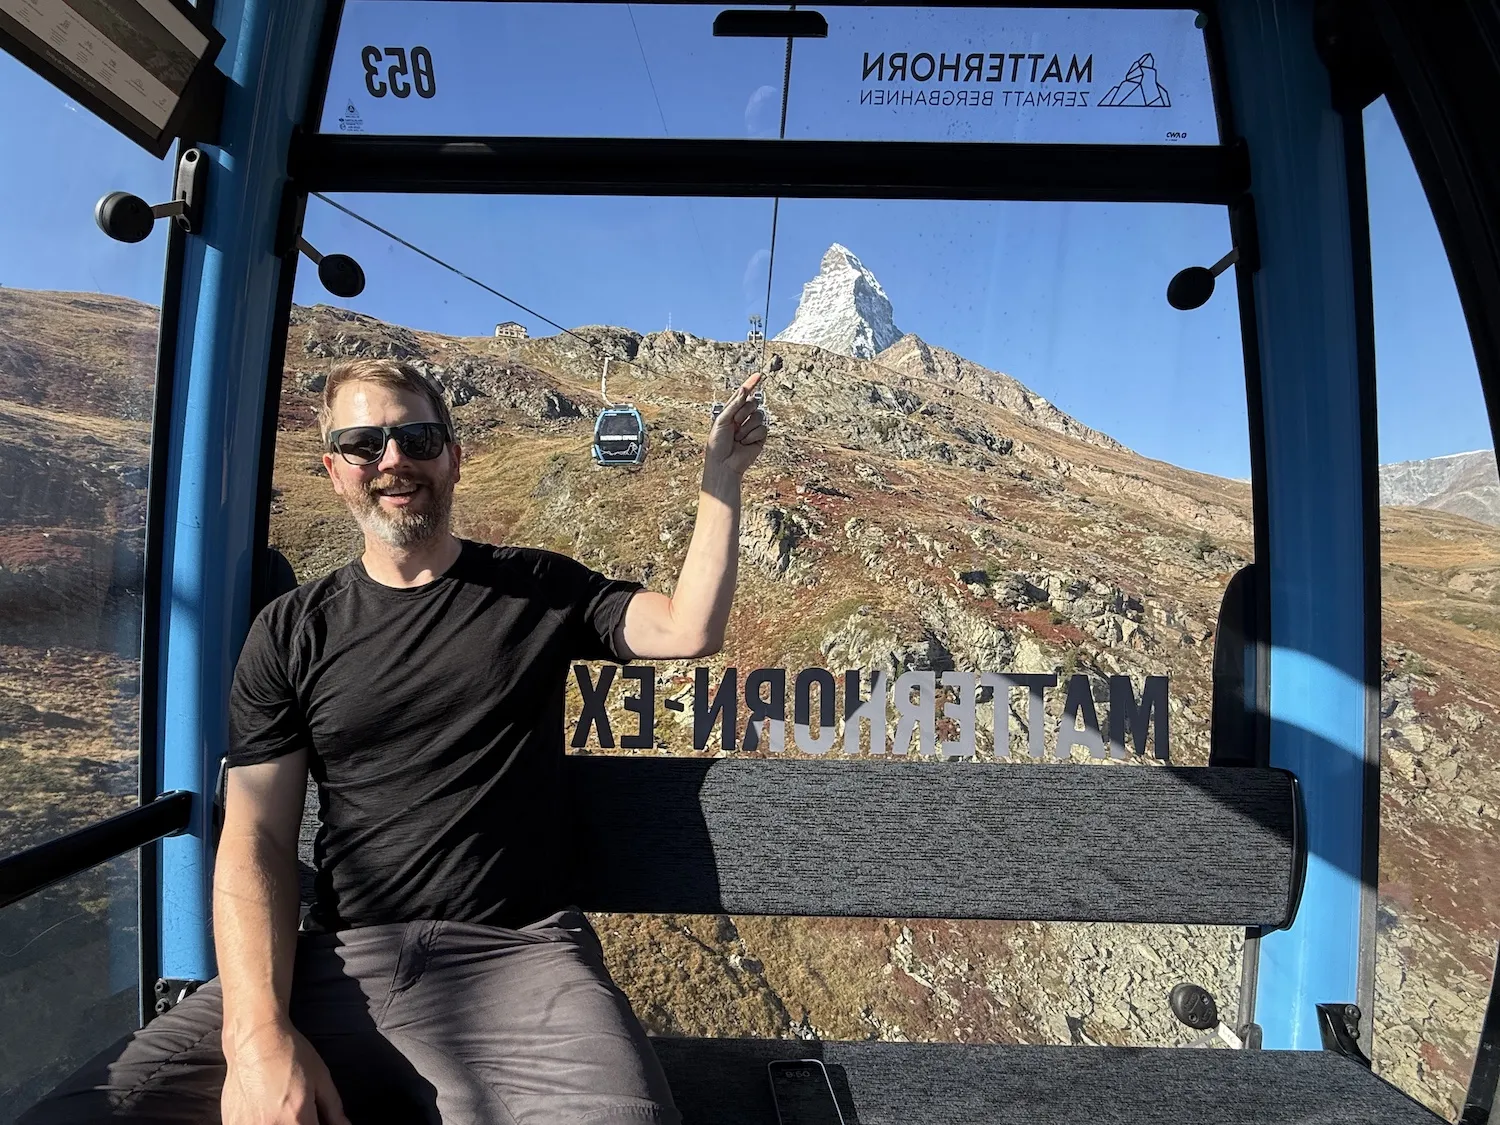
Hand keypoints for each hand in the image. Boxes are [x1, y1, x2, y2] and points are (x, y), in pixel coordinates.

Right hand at [222, 1024, 350, 1124]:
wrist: (254, 1040)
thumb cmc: (288, 1054)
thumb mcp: (321, 1078)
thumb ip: (333, 1108)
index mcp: (296, 1118)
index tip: (318, 1120)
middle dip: (299, 1124)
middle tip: (299, 1112)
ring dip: (280, 1123)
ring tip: (281, 1108)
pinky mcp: (232, 1123)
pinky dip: (260, 1122)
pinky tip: (264, 1110)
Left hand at [707, 372, 768, 478]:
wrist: (723, 463)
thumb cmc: (717, 443)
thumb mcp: (722, 420)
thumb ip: (734, 404)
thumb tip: (744, 390)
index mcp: (731, 411)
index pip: (743, 395)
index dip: (750, 384)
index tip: (758, 375)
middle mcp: (743, 417)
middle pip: (753, 403)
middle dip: (744, 412)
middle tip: (735, 423)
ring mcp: (752, 427)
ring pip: (759, 416)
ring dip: (747, 427)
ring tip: (738, 437)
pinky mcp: (759, 437)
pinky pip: (762, 429)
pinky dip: (752, 436)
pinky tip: (745, 443)